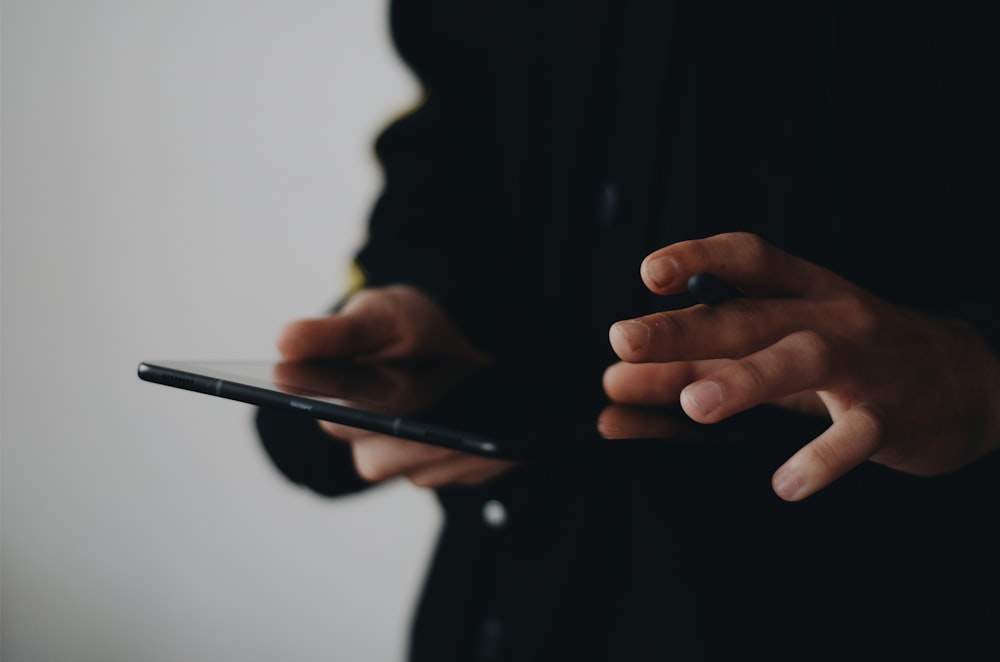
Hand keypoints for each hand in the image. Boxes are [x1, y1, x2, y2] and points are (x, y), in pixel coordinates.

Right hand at [277, 285, 516, 487]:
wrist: (466, 337)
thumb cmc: (411, 327)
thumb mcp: (377, 317)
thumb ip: (334, 334)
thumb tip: (283, 343)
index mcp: (337, 406)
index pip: (336, 421)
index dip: (357, 416)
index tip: (378, 401)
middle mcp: (369, 443)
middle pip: (380, 458)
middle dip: (408, 433)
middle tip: (436, 407)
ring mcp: (411, 463)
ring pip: (423, 471)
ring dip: (448, 445)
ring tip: (471, 420)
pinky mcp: (453, 471)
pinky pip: (465, 473)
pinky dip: (481, 453)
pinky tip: (494, 433)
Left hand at [604, 232, 999, 500]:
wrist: (970, 377)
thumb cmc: (856, 355)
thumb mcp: (776, 348)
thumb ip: (696, 361)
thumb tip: (615, 380)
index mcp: (803, 291)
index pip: (748, 259)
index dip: (698, 258)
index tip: (650, 272)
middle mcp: (831, 316)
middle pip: (754, 314)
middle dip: (686, 326)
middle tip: (626, 340)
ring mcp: (865, 363)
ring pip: (804, 360)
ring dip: (746, 380)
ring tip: (695, 404)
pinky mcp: (894, 414)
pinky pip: (857, 434)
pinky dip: (822, 458)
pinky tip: (786, 482)